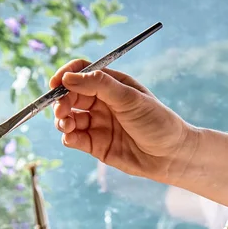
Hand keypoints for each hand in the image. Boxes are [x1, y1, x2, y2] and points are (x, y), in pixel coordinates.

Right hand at [50, 59, 196, 182]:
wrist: (172, 156)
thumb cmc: (157, 121)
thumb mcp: (130, 98)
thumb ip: (99, 85)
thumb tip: (69, 77)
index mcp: (111, 85)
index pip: (82, 73)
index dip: (66, 76)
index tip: (55, 84)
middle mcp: (102, 103)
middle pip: (70, 96)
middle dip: (61, 101)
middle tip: (61, 110)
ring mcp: (98, 124)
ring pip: (68, 118)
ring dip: (61, 120)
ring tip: (66, 125)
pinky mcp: (96, 145)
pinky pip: (74, 138)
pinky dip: (68, 137)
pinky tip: (71, 137)